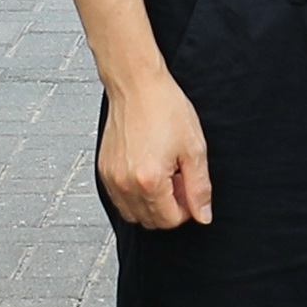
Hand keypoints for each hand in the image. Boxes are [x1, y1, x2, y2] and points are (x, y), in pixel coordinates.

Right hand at [96, 64, 213, 229]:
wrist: (136, 85)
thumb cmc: (165, 108)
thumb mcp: (193, 149)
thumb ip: (199, 188)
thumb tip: (203, 215)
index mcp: (149, 180)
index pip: (170, 221)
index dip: (186, 210)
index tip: (190, 188)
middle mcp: (125, 184)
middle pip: (151, 221)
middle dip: (169, 208)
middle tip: (179, 180)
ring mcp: (111, 178)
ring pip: (133, 214)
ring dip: (151, 204)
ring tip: (163, 175)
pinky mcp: (103, 170)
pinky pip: (119, 199)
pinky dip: (135, 195)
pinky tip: (147, 171)